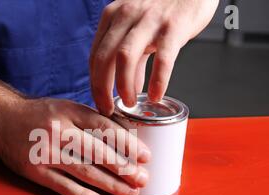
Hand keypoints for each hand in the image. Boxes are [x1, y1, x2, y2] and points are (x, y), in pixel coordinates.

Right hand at [0, 97, 150, 194]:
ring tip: (130, 193)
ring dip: (111, 185)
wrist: (1, 120)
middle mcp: (58, 131)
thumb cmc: (40, 115)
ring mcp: (45, 153)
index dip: (128, 144)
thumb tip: (126, 135)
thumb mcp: (66, 107)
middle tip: (142, 179)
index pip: (105, 128)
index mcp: (69, 112)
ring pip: (84, 172)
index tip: (145, 157)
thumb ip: (92, 120)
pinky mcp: (35, 171)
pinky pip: (63, 187)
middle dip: (124, 168)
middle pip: (98, 152)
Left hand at [90, 0, 218, 115]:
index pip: (95, 56)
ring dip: (124, 86)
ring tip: (130, 103)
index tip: (100, 102)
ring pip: (125, 58)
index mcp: (113, 16)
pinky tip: (157, 95)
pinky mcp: (173, 26)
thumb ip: (134, 59)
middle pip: (104, 58)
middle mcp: (126, 15)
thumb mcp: (140, 28)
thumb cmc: (166, 7)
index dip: (95, 84)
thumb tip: (130, 88)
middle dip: (102, 89)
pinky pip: (162, 58)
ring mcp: (149, 19)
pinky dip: (158, 81)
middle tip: (108, 109)